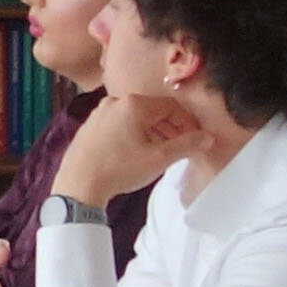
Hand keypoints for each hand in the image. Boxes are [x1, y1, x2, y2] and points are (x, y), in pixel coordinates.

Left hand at [59, 89, 210, 208]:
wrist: (79, 184)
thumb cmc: (119, 169)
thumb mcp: (159, 158)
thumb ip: (186, 145)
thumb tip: (207, 138)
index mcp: (133, 104)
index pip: (171, 106)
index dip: (188, 123)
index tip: (196, 139)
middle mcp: (115, 102)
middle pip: (153, 111)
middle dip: (171, 128)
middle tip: (182, 147)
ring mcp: (99, 113)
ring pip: (135, 118)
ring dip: (153, 132)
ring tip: (162, 152)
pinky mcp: (90, 126)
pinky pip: (119, 124)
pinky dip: (134, 134)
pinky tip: (137, 153)